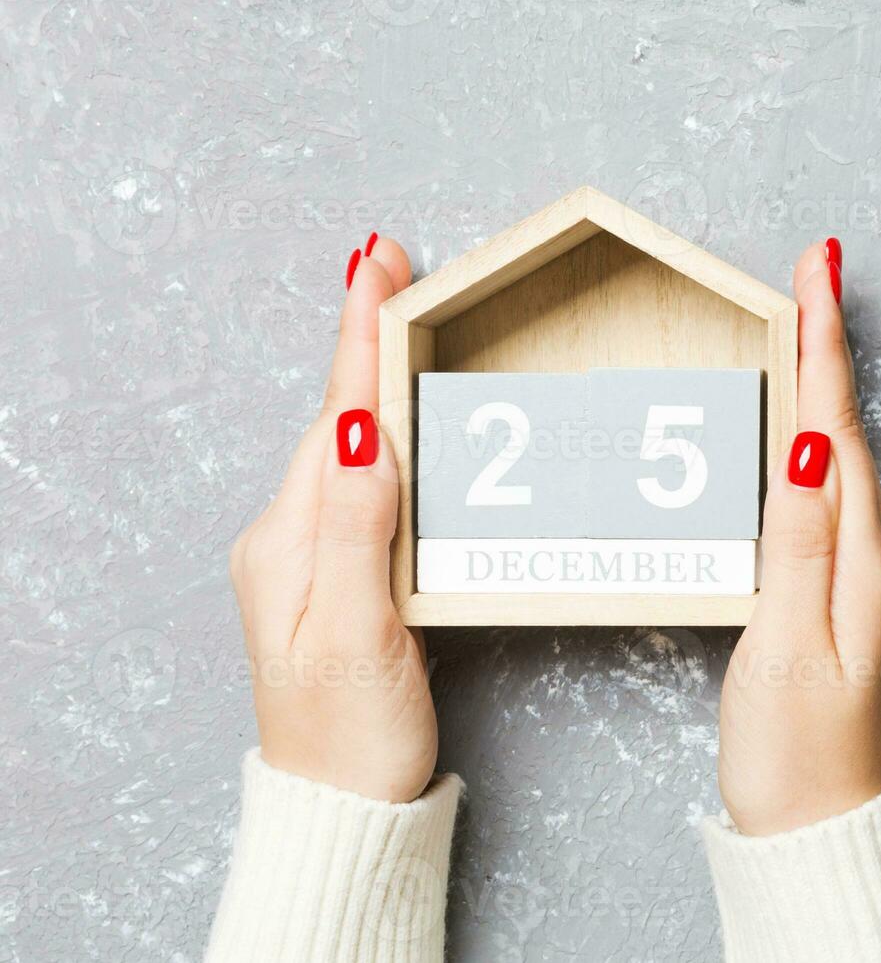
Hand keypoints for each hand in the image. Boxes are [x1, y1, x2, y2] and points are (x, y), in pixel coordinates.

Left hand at [229, 235, 436, 803]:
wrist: (345, 804)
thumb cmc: (351, 732)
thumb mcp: (358, 630)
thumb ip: (360, 527)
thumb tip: (366, 430)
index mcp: (290, 540)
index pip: (337, 418)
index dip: (360, 338)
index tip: (373, 263)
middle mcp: (292, 536)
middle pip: (339, 417)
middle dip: (364, 337)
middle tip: (388, 263)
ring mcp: (313, 554)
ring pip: (352, 445)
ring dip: (375, 377)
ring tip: (395, 313)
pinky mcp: (343, 574)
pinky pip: (365, 483)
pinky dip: (387, 433)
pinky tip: (401, 416)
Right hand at [717, 239, 880, 836]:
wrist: (817, 830)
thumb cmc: (792, 752)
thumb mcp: (784, 645)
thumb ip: (795, 545)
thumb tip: (807, 448)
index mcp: (858, 561)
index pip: (836, 431)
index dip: (824, 347)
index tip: (821, 268)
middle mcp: (875, 560)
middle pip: (847, 431)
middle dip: (830, 346)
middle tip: (818, 268)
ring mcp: (867, 579)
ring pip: (844, 459)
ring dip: (827, 388)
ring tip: (810, 323)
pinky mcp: (848, 598)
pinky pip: (836, 497)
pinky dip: (822, 442)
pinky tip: (808, 429)